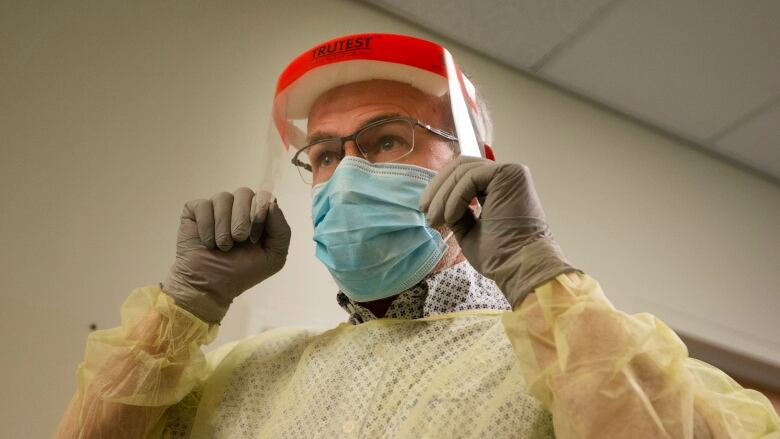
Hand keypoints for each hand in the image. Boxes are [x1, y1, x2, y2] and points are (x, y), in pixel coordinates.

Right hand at [162, 188, 290, 322]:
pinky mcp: (195, 211)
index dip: (260, 211)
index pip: (264, 196)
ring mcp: (217, 208)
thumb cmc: (243, 271)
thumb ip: (281, 229)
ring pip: (223, 197)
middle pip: (244, 193)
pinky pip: (203, 205)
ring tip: (223, 246)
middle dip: (242, 220)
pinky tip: (208, 243)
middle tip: (238, 240)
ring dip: (223, 228)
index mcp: (259, 214)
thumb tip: (271, 202)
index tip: (255, 235)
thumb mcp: (274, 256)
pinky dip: (206, 227)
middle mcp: (238, 207)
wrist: (211, 285)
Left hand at [420, 156, 573, 305]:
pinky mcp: (510, 173)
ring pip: (462, 171)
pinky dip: (455, 197)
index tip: (426, 210)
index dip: (440, 188)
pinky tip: (451, 217)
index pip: (463, 174)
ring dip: (443, 196)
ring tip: (436, 220)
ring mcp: (510, 172)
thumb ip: (458, 211)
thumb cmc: (499, 255)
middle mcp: (506, 175)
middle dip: (437, 188)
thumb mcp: (469, 229)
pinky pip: (470, 177)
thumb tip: (436, 201)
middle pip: (460, 167)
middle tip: (424, 211)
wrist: (519, 267)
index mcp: (499, 187)